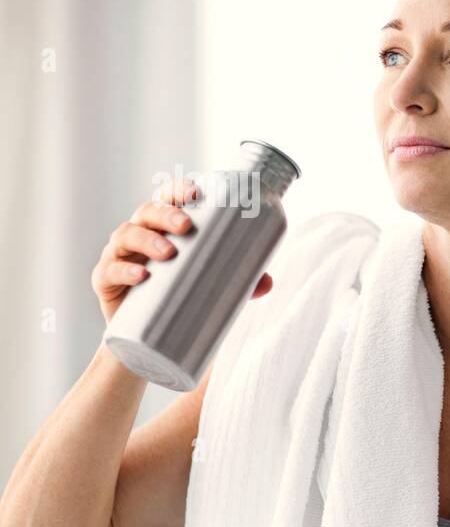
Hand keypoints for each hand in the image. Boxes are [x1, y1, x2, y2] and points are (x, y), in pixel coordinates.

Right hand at [92, 175, 272, 324]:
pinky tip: (141, 275)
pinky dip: (124, 270)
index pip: (167, 198)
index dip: (178, 190)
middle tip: (186, 226)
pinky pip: (109, 270)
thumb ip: (239, 282)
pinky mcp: (105, 281)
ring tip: (168, 252)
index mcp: (163, 227)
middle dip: (166, 213)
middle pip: (147, 212)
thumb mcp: (209, 285)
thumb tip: (267, 282)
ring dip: (146, 239)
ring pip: (126, 235)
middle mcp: (139, 234)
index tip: (196, 191)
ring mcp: (118, 255)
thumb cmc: (179, 296)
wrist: (146, 336)